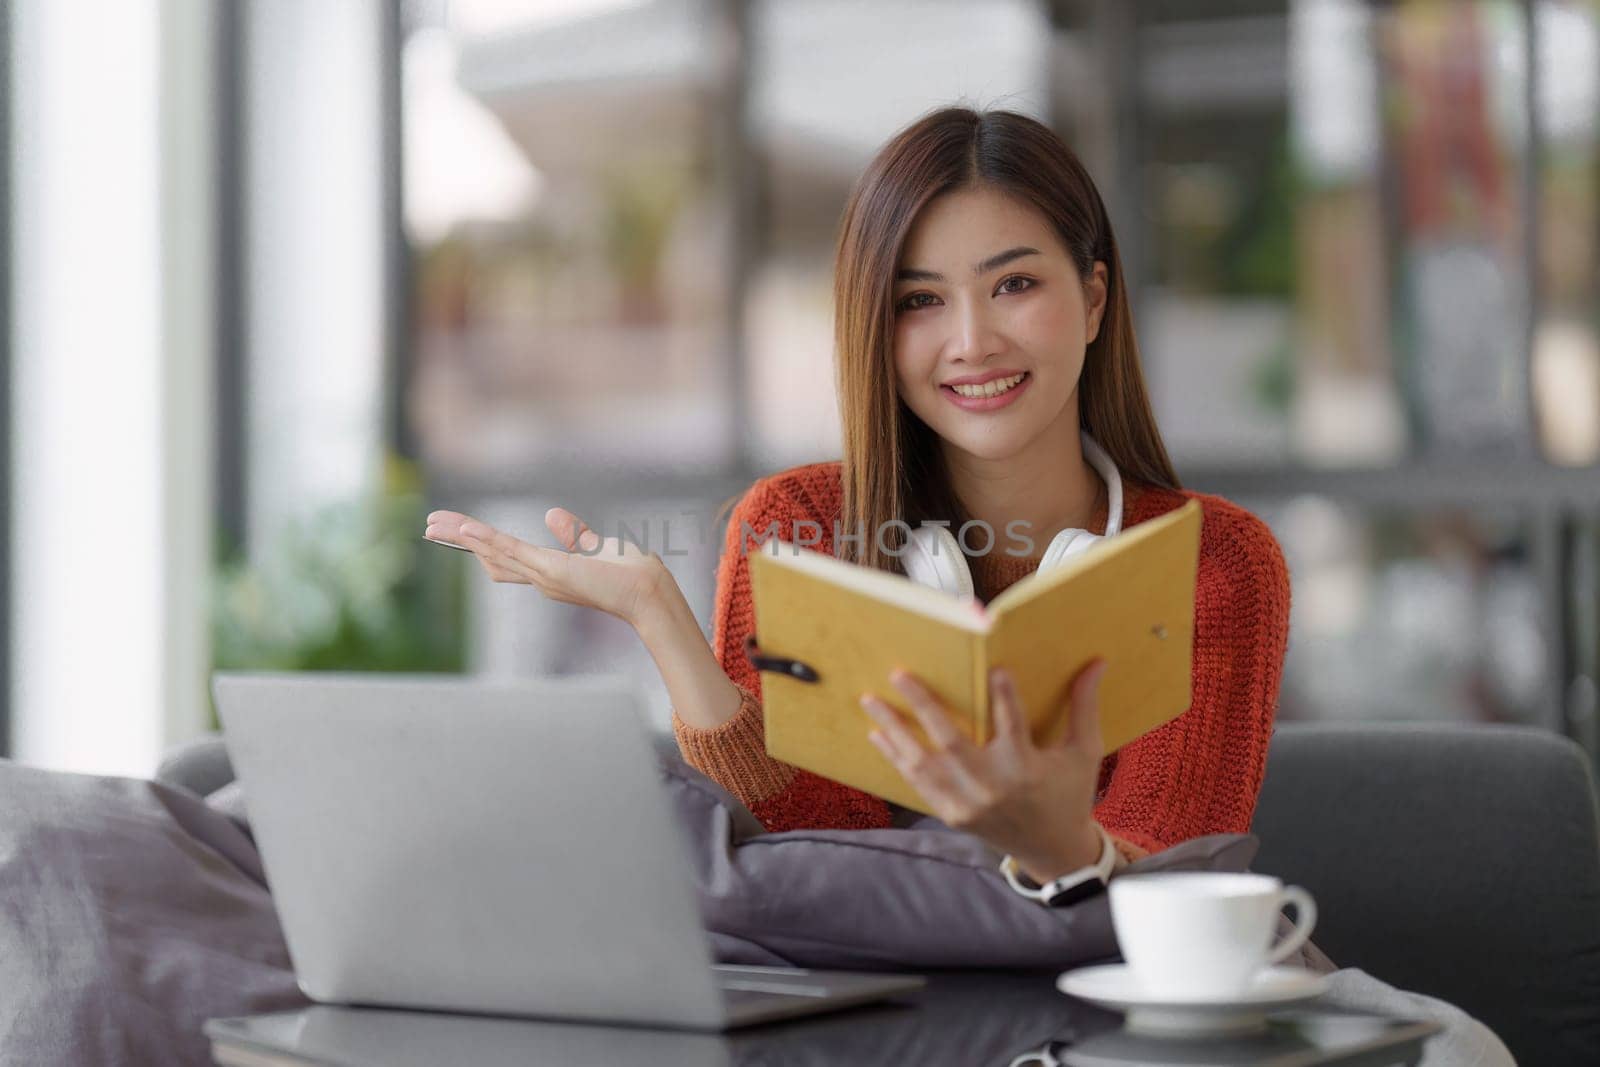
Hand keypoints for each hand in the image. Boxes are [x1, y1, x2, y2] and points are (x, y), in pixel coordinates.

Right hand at [425, 507, 673, 627]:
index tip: (458, 530)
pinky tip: (465, 527)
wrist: (648, 590)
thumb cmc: (628, 574)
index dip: (478, 545)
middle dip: (459, 541)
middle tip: (429, 526)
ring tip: (434, 522)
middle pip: (488, 557)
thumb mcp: (595, 546)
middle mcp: (540, 578)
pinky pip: (511, 550)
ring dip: (463, 535)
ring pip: (493, 551)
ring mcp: (542, 575)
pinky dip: (485, 538)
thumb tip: (551, 514)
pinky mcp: (550, 569)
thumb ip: (573, 533)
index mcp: (548, 573)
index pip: (504, 558)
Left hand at [859, 660, 1108, 883]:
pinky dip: (896, 758)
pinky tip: (879, 734)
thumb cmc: (1069, 795)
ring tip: (871, 700)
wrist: (1052, 852)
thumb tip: (1097, 663)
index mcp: (1027, 769)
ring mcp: (967, 803)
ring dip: (894, 729)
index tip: (995, 668)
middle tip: (899, 674)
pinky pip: (917, 783)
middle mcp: (993, 787)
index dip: (1004, 696)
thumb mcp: (1084, 753)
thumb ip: (1084, 708)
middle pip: (951, 741)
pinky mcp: (952, 815)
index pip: (1014, 725)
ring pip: (923, 762)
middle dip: (922, 706)